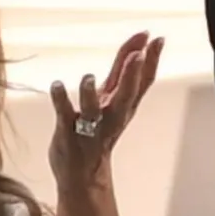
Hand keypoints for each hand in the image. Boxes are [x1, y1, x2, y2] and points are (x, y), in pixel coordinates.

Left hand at [47, 31, 164, 190]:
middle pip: (126, 96)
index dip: (152, 60)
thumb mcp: (115, 100)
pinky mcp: (68, 133)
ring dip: (89, 95)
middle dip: (132, 75)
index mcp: (124, 106)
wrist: (83, 176)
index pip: (143, 82)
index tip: (157, 39)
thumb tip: (140, 45)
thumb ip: (124, 72)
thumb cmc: (99, 130)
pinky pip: (64, 115)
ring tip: (88, 78)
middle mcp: (111, 116)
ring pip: (92, 110)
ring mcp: (89, 126)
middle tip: (139, 54)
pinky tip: (57, 85)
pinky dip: (60, 100)